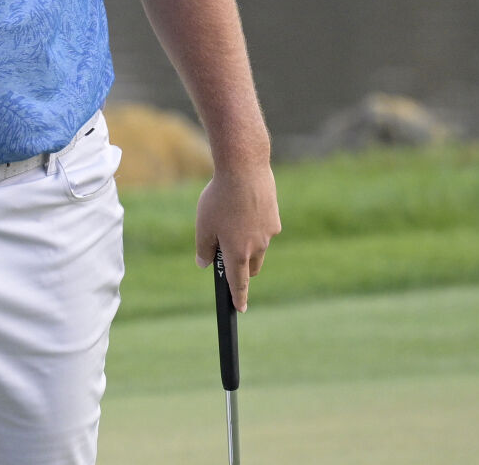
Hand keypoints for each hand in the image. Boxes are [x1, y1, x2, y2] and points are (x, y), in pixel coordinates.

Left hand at [195, 160, 279, 312]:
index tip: (239, 309)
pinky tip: (244, 209)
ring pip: (259, 248)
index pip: (238, 283)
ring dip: (248, 244)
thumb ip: (203, 248)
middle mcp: (257, 247)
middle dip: (242, 268)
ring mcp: (269, 233)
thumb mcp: (203, 225)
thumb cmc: (219, 197)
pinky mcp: (275, 218)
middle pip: (251, 267)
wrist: (244, 169)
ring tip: (232, 221)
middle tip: (227, 253)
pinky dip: (255, 226)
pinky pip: (264, 229)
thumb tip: (204, 263)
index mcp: (237, 252)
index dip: (238, 297)